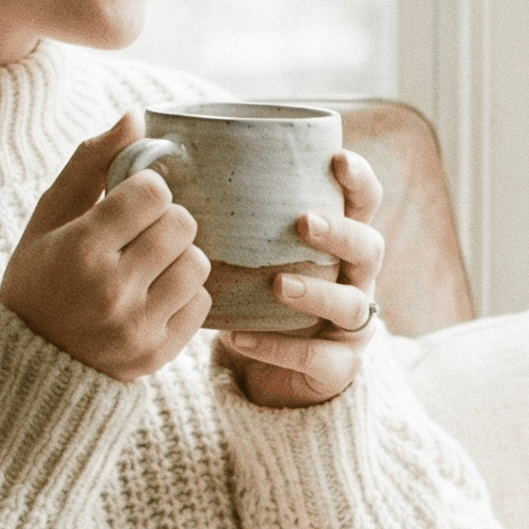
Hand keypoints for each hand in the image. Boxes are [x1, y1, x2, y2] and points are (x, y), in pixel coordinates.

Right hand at [0, 111, 212, 381]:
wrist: (30, 363)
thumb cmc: (39, 277)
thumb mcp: (48, 217)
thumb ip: (89, 163)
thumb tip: (135, 116)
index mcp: (80, 249)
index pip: (153, 192)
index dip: (146, 190)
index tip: (129, 204)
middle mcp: (110, 290)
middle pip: (182, 225)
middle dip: (165, 222)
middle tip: (141, 235)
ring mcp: (136, 327)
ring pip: (198, 264)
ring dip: (179, 258)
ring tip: (149, 266)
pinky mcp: (156, 354)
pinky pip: (201, 304)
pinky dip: (184, 295)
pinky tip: (153, 297)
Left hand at [217, 150, 385, 408]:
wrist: (261, 375)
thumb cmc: (251, 298)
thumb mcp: (242, 255)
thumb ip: (225, 216)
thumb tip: (159, 154)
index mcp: (339, 243)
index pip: (364, 203)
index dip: (358, 180)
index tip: (336, 159)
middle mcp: (355, 280)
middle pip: (369, 249)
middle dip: (340, 233)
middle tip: (303, 222)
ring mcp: (351, 327)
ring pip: (352, 305)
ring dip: (315, 292)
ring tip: (277, 285)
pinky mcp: (338, 368)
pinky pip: (318, 358)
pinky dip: (280, 348)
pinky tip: (240, 338)